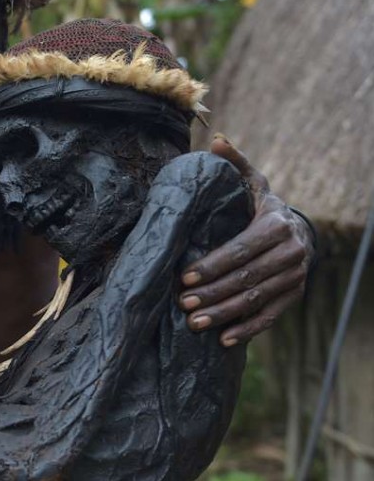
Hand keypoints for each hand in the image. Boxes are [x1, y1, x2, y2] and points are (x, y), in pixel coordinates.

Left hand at [178, 135, 313, 345]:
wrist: (299, 230)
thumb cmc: (261, 204)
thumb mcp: (250, 181)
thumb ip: (233, 163)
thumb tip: (216, 140)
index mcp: (275, 225)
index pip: (241, 249)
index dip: (212, 264)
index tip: (184, 277)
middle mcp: (291, 253)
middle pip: (247, 278)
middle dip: (213, 292)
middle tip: (182, 304)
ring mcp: (294, 277)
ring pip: (256, 300)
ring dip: (225, 315)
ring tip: (194, 323)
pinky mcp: (294, 296)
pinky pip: (271, 317)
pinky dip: (248, 330)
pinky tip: (223, 340)